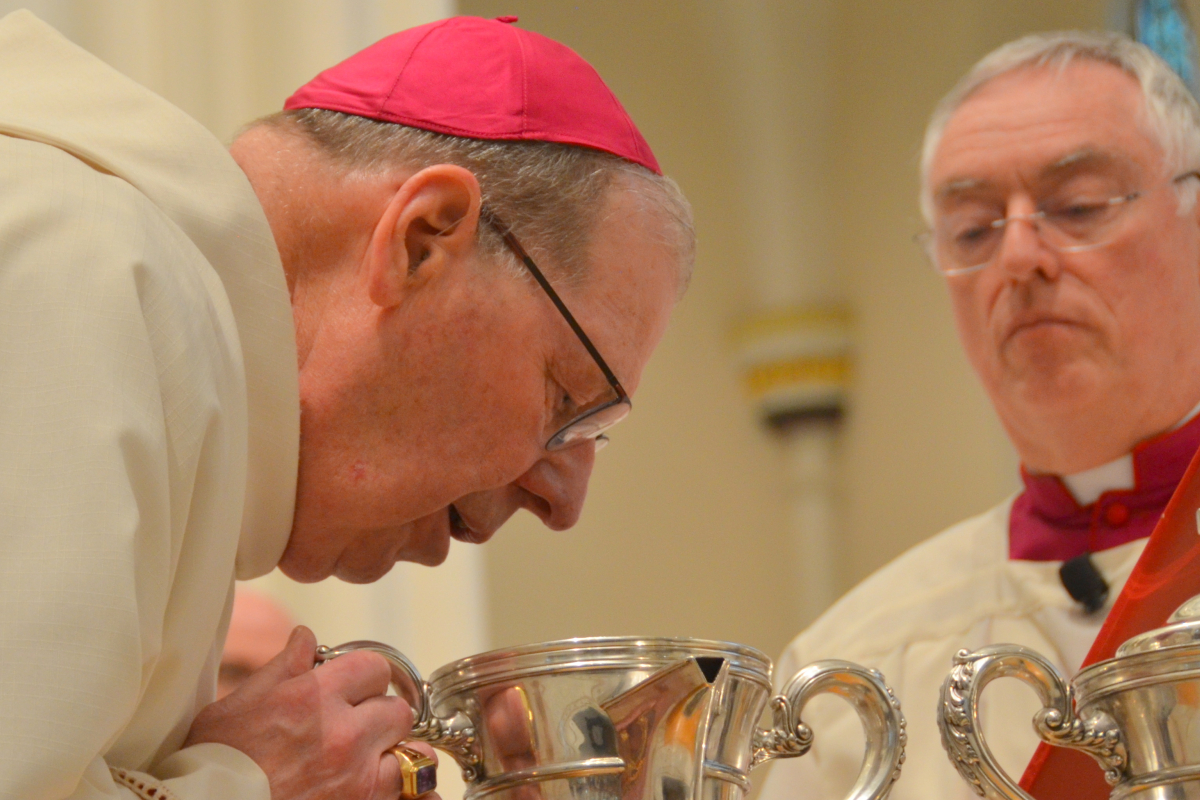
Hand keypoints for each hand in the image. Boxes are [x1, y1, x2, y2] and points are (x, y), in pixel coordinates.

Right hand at [186, 626, 440, 799]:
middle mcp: (343, 734)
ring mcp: (357, 777)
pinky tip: (384, 786)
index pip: (373, 667)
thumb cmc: (212, 764)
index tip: (355, 688)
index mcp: (313, 697)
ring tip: (375, 760)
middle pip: (398, 709)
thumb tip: (305, 638)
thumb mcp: (235, 705)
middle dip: (381, 715)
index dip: (364, 677)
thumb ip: (282, 668)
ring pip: (413, 752)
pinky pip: (409, 792)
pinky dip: (403, 788)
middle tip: (361, 727)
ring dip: (396, 754)